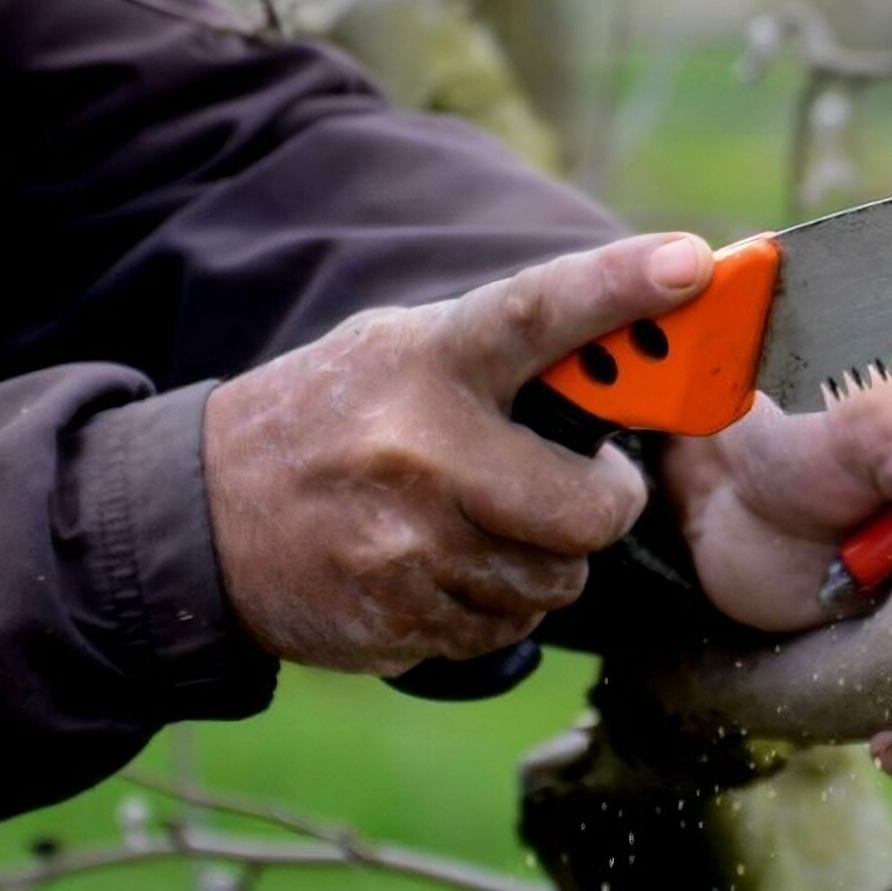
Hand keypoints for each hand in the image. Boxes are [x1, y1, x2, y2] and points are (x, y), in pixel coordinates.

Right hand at [204, 233, 713, 673]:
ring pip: (557, 580)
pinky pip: (507, 629)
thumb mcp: (404, 353)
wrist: (199, 518)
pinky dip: (493, 608)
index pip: (537, 311)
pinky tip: (438, 569)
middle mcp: (421, 450)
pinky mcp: (395, 618)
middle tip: (579, 487)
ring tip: (477, 523)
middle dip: (603, 506)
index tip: (691, 261)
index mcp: (429, 362)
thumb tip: (637, 341)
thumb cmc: (338, 419)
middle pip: (591, 509)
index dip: (618, 286)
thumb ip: (506, 353)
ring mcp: (405, 544)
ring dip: (542, 562)